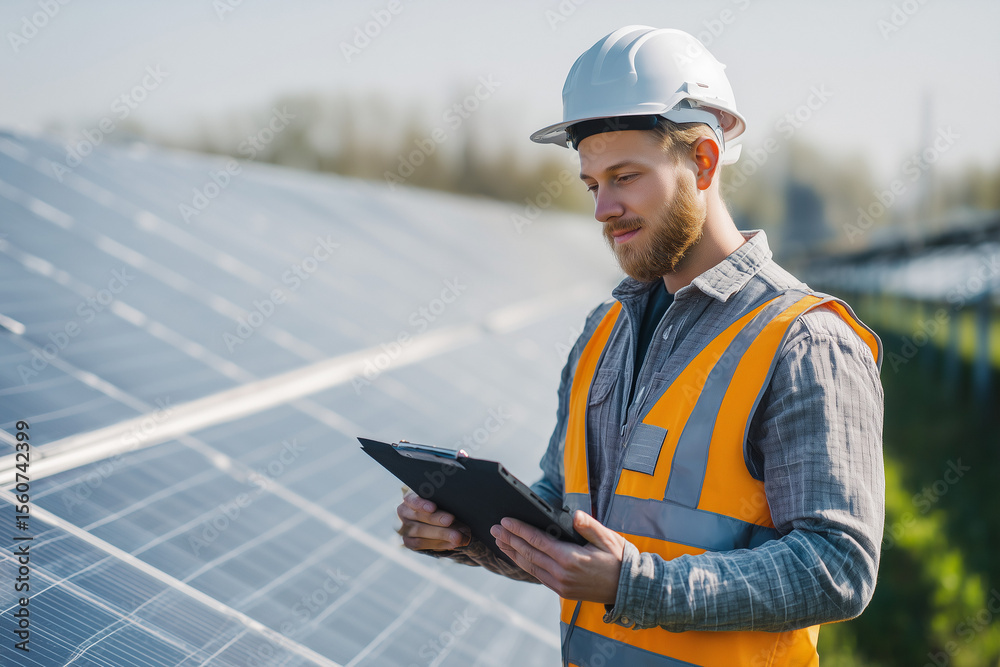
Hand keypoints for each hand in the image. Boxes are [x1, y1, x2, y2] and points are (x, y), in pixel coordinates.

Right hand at [396, 490, 470, 550]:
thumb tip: (462, 507)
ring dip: (441, 534)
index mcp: (410, 497)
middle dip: (437, 519)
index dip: (421, 503)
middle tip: (451, 520)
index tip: (433, 507)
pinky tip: (451, 544)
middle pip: (418, 516)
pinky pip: (421, 544)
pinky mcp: (408, 541)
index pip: (412, 499)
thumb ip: (448, 501)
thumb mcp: (442, 499)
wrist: (434, 519)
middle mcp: (404, 512)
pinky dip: (438, 544)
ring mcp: (404, 527)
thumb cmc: (440, 503)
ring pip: (420, 532)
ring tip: (458, 536)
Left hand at [490, 511, 625, 603]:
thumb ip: (589, 526)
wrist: (629, 589)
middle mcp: (562, 574)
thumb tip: (576, 515)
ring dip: (512, 552)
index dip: (520, 530)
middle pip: (529, 553)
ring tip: (499, 541)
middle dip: (510, 540)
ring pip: (530, 566)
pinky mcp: (562, 591)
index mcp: (571, 558)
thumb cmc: (618, 559)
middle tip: (494, 528)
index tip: (505, 521)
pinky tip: (517, 556)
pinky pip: (538, 575)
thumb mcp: (607, 538)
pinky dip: (524, 564)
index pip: (538, 541)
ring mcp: (560, 585)